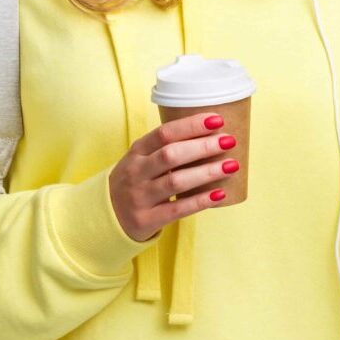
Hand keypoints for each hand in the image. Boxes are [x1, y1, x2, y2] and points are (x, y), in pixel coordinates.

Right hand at [108, 112, 240, 241]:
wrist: (107, 215)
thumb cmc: (135, 180)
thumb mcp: (141, 159)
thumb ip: (166, 147)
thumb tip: (210, 133)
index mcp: (137, 151)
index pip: (164, 133)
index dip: (191, 125)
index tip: (217, 119)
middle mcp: (136, 172)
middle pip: (171, 155)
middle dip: (202, 147)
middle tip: (229, 141)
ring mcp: (140, 197)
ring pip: (176, 182)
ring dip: (206, 172)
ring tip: (231, 165)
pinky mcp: (146, 219)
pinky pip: (178, 209)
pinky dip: (201, 201)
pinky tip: (220, 194)